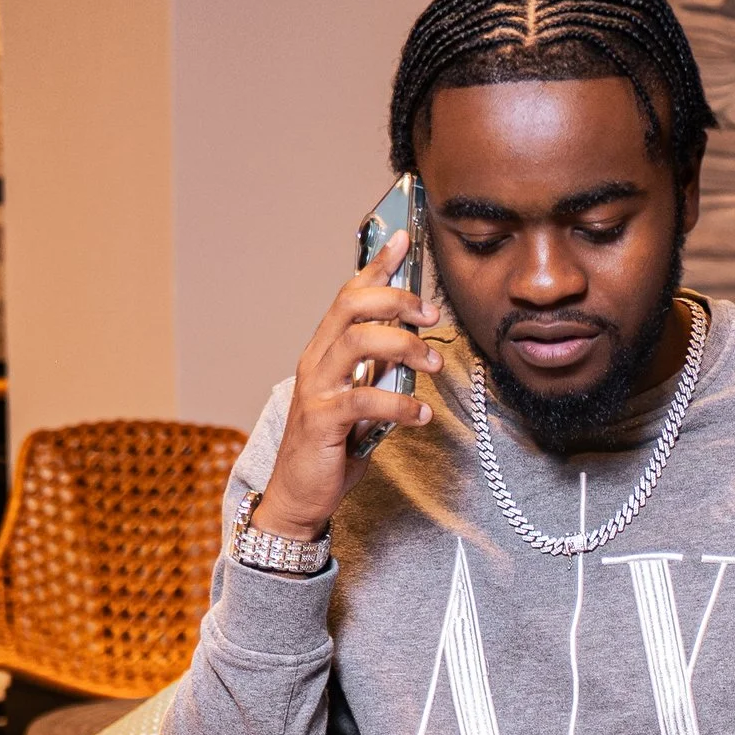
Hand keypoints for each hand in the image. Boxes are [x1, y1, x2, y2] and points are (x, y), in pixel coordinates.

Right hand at [248, 237, 444, 541]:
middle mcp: (316, 360)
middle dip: (397, 299)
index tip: (403, 238)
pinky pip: (366, 399)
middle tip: (431, 314)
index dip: (376, 265)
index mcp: (325, 350)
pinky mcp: (323, 420)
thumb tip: (416, 350)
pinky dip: (402, 404)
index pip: (349, 294)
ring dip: (405, 347)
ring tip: (435, 365)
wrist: (299, 496)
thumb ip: (380, 372)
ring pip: (359, 342)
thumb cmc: (332, 447)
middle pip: (352, 306)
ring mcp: (317, 389)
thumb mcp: (362, 400)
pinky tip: (422, 414)